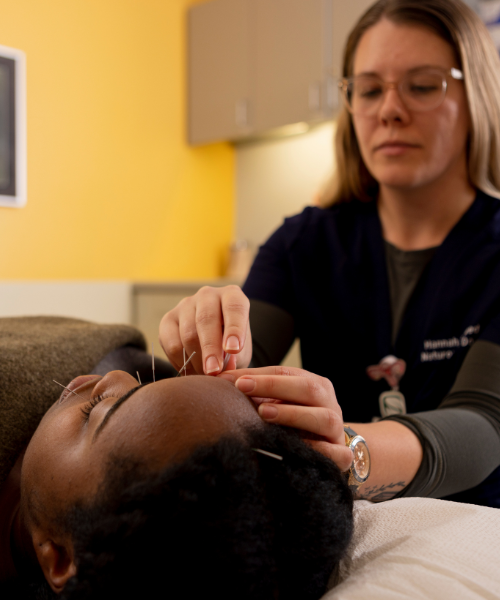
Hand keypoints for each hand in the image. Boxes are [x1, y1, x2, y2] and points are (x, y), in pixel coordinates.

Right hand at [159, 285, 251, 374]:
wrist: (213, 339)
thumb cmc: (231, 342)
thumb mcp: (241, 349)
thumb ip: (235, 357)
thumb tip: (222, 369)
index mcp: (232, 295)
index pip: (234, 307)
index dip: (234, 328)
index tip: (234, 350)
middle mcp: (208, 295)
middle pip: (206, 320)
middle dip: (210, 349)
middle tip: (214, 371)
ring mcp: (185, 305)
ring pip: (188, 333)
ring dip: (196, 359)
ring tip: (205, 375)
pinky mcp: (168, 319)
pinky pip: (172, 343)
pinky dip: (181, 361)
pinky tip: (191, 370)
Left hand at [219, 366, 352, 471]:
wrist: (328, 451)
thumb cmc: (295, 423)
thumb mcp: (276, 403)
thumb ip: (253, 391)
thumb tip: (216, 378)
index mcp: (314, 385)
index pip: (286, 373)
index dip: (259, 375)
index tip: (232, 378)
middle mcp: (329, 403)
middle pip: (308, 388)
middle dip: (274, 386)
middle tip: (243, 387)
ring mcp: (337, 429)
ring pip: (324, 418)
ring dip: (293, 414)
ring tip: (264, 413)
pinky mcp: (343, 456)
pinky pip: (336, 453)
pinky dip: (318, 451)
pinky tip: (295, 448)